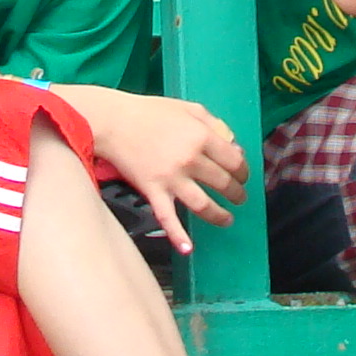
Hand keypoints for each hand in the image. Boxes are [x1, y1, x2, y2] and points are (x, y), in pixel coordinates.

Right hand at [83, 88, 246, 252]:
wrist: (113, 121)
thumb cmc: (150, 112)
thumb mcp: (188, 108)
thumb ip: (214, 124)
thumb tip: (233, 145)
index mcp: (201, 136)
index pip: (234, 161)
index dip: (243, 171)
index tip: (243, 176)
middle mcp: (190, 159)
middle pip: (223, 183)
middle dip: (236, 193)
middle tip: (239, 198)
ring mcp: (171, 179)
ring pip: (203, 205)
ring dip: (219, 215)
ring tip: (228, 219)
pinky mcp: (153, 191)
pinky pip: (167, 218)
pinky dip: (177, 235)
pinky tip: (187, 248)